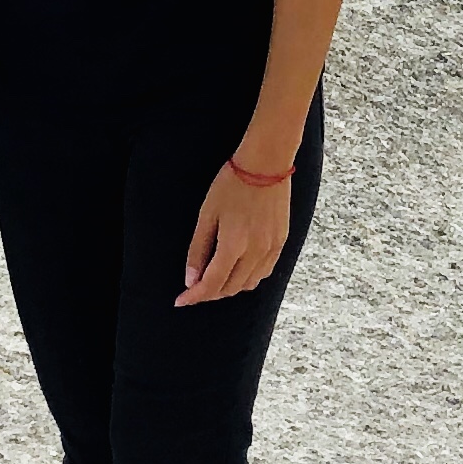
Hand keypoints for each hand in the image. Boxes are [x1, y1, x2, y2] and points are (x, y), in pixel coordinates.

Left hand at [181, 158, 291, 305]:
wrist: (267, 163)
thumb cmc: (232, 184)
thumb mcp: (207, 214)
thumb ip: (198, 249)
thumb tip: (191, 279)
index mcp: (234, 245)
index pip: (211, 284)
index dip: (194, 296)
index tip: (181, 300)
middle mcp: (255, 253)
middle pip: (230, 288)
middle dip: (209, 293)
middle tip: (194, 288)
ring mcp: (271, 249)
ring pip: (248, 284)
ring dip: (229, 288)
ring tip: (214, 280)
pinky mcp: (281, 242)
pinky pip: (264, 273)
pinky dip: (248, 279)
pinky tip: (238, 270)